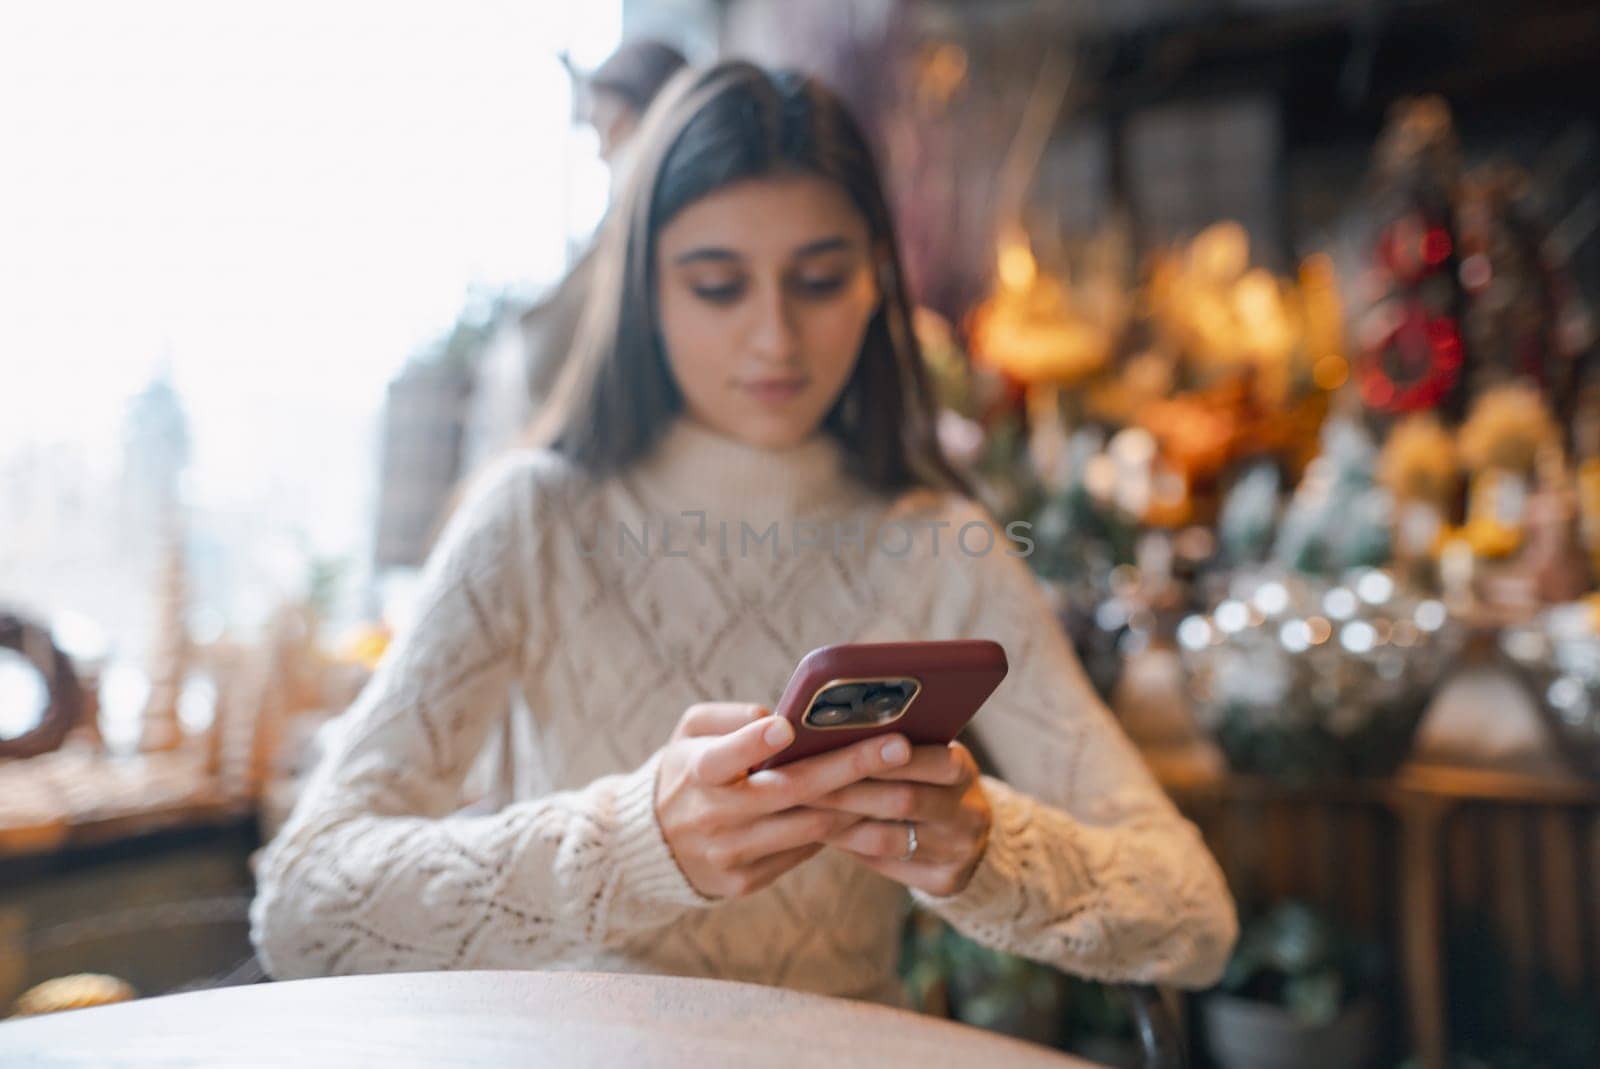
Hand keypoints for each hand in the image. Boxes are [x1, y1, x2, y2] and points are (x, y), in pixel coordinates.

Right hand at [654, 702, 914, 899]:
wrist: (649, 846)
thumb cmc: (685, 770)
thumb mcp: (689, 734)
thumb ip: (728, 719)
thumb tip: (780, 718)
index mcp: (695, 774)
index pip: (721, 759)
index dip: (752, 743)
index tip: (787, 727)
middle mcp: (713, 818)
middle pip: (790, 792)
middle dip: (849, 767)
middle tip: (900, 746)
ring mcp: (731, 854)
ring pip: (809, 827)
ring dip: (861, 804)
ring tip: (906, 777)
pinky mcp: (745, 882)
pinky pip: (804, 852)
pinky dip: (841, 831)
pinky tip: (876, 810)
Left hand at [809, 741, 990, 896]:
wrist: (968, 832)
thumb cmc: (928, 780)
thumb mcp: (926, 755)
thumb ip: (890, 747)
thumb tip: (827, 734)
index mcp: (963, 769)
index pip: (923, 759)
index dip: (877, 756)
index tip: (828, 750)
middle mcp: (969, 812)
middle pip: (902, 800)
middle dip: (847, 791)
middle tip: (800, 784)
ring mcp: (960, 851)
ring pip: (888, 839)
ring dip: (841, 825)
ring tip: (803, 812)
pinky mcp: (947, 882)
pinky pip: (890, 867)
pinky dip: (855, 850)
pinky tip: (826, 838)